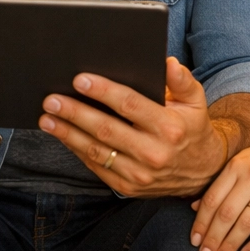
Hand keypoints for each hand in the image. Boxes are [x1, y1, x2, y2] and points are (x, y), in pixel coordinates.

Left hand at [38, 57, 228, 197]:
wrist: (202, 173)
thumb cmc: (192, 128)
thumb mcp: (196, 101)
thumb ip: (182, 80)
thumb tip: (167, 62)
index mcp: (169, 128)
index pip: (130, 105)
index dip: (103, 91)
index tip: (79, 79)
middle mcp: (154, 153)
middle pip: (106, 129)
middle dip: (75, 113)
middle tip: (52, 99)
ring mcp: (139, 175)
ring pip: (96, 151)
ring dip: (67, 134)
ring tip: (47, 118)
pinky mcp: (128, 188)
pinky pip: (96, 167)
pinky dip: (76, 150)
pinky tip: (62, 135)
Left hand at [190, 131, 249, 250]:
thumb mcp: (240, 163)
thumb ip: (219, 184)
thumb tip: (194, 208)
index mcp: (236, 166)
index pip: (213, 199)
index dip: (201, 223)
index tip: (194, 240)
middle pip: (227, 214)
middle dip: (213, 238)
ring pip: (246, 224)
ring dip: (230, 245)